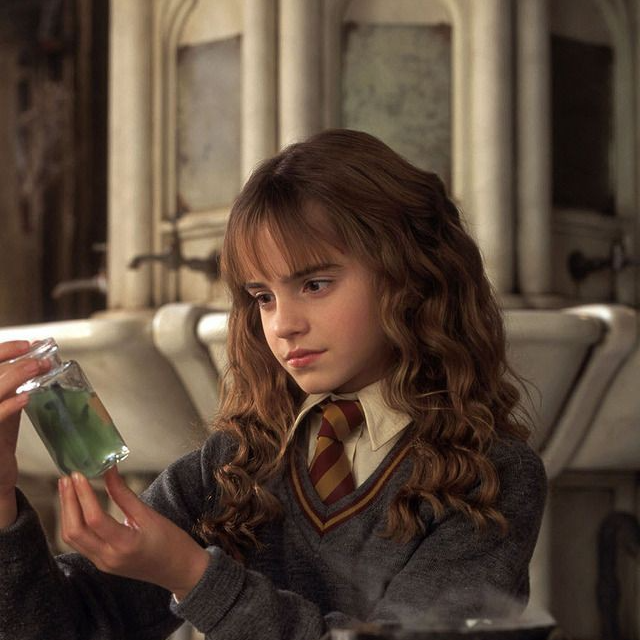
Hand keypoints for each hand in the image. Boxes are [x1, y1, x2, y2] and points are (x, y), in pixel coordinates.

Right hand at [0, 340, 48, 526]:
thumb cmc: (0, 441)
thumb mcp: (5, 409)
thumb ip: (14, 388)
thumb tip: (37, 361)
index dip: (4, 350)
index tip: (27, 345)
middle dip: (12, 360)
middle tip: (39, 357)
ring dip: (14, 376)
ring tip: (38, 368)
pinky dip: (9, 405)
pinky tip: (26, 397)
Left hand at [58, 466, 209, 599]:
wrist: (180, 570)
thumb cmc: (171, 542)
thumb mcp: (149, 515)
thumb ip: (124, 494)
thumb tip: (108, 470)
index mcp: (124, 545)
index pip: (94, 519)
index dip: (83, 495)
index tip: (78, 474)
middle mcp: (108, 558)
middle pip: (74, 531)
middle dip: (67, 502)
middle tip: (67, 478)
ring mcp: (102, 563)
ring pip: (72, 539)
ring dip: (67, 512)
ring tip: (67, 488)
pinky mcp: (101, 563)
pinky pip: (80, 543)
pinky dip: (74, 523)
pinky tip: (76, 506)